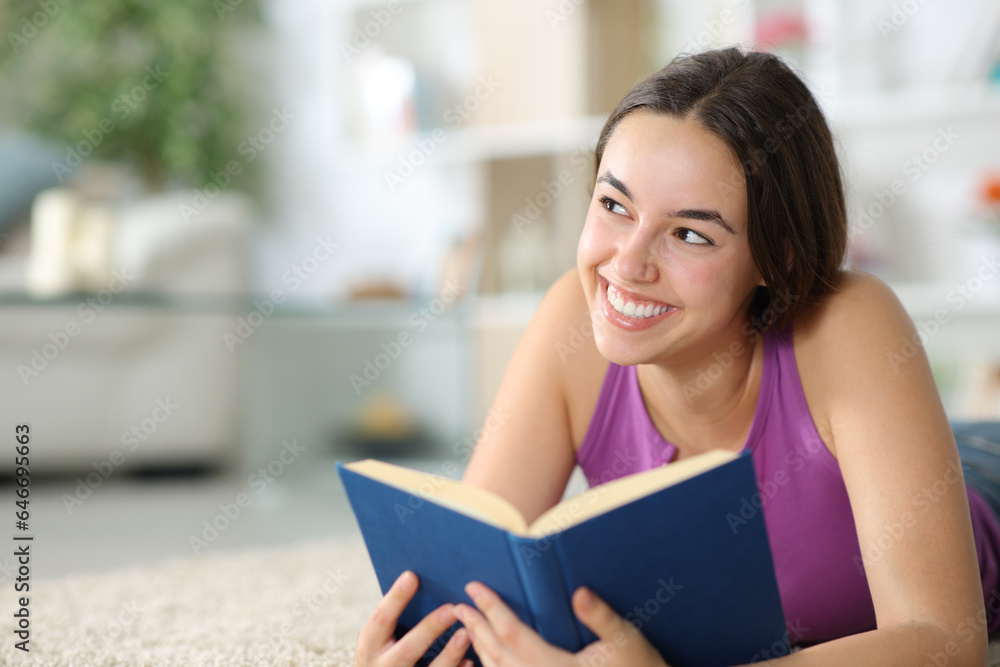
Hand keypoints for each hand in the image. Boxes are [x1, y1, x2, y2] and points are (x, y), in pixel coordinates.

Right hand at [354, 570, 473, 666]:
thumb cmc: (384, 654)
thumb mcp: (379, 639)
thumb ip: (395, 618)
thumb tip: (421, 580)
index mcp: (370, 646)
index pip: (381, 619)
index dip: (396, 598)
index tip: (412, 575)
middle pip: (407, 650)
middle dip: (430, 629)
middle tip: (452, 608)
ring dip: (450, 654)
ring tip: (466, 633)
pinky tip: (470, 661)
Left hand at [453, 581, 670, 666]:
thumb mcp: (627, 639)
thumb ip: (601, 616)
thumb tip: (579, 593)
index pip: (513, 634)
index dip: (491, 609)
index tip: (473, 588)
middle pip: (498, 654)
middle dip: (477, 627)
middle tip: (459, 605)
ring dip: (481, 649)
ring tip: (469, 627)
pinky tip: (488, 658)